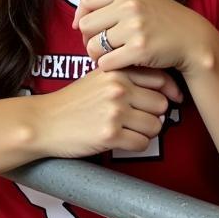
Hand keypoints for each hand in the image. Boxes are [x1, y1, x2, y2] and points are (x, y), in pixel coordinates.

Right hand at [30, 66, 177, 157]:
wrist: (44, 122)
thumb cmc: (71, 102)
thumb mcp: (97, 78)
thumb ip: (125, 77)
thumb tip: (162, 90)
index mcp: (115, 71)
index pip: (159, 77)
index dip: (171, 90)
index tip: (174, 98)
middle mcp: (117, 88)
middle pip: (161, 104)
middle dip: (155, 114)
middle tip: (140, 118)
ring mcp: (114, 112)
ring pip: (155, 126)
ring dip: (146, 132)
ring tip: (128, 130)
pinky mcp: (110, 135)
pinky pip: (142, 144)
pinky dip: (135, 145)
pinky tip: (121, 140)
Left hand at [76, 0, 218, 75]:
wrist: (194, 40)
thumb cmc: (163, 21)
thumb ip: (112, 3)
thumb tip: (78, 20)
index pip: (86, 2)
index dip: (81, 18)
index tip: (84, 29)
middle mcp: (129, 4)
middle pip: (86, 25)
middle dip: (88, 39)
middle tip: (98, 47)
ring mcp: (134, 27)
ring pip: (93, 46)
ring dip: (97, 56)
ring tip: (108, 57)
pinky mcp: (139, 49)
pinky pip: (106, 62)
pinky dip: (108, 67)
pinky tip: (118, 65)